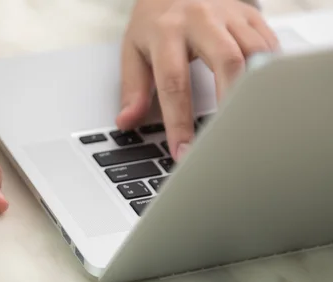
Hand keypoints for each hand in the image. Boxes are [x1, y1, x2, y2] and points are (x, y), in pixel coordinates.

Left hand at [117, 0, 278, 160]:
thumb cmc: (155, 21)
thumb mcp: (133, 50)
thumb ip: (133, 88)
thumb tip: (127, 121)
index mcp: (166, 31)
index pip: (174, 83)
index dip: (179, 122)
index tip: (183, 152)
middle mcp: (200, 19)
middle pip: (226, 61)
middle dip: (230, 103)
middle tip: (227, 138)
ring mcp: (229, 15)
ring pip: (255, 51)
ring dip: (255, 88)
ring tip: (250, 121)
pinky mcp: (250, 15)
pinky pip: (268, 43)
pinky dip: (270, 71)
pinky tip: (264, 96)